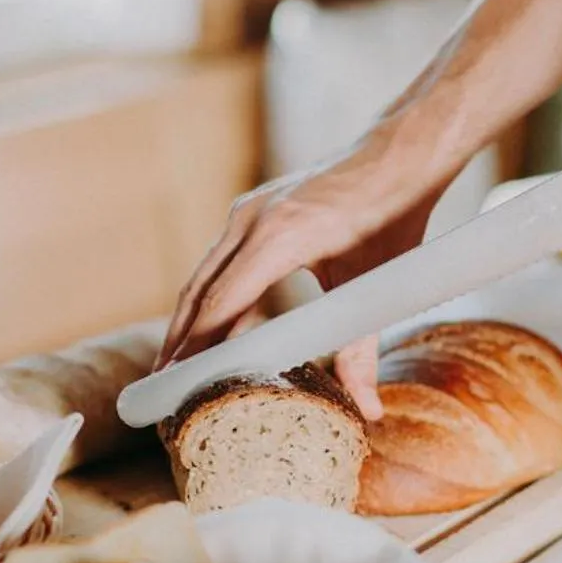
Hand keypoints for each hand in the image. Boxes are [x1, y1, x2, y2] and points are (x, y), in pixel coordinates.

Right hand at [158, 152, 446, 419]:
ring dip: (190, 319)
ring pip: (205, 275)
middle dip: (179, 340)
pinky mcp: (253, 211)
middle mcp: (251, 219)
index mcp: (279, 235)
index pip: (222, 302)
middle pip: (199, 291)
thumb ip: (363, 349)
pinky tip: (212, 328)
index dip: (196, 346)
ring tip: (177, 364)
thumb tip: (368, 409)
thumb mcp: (374, 286)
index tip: (177, 382)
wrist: (398, 154)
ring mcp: (248, 211)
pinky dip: (212, 297)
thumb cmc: (391, 214)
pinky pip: (222, 261)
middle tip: (163, 385)